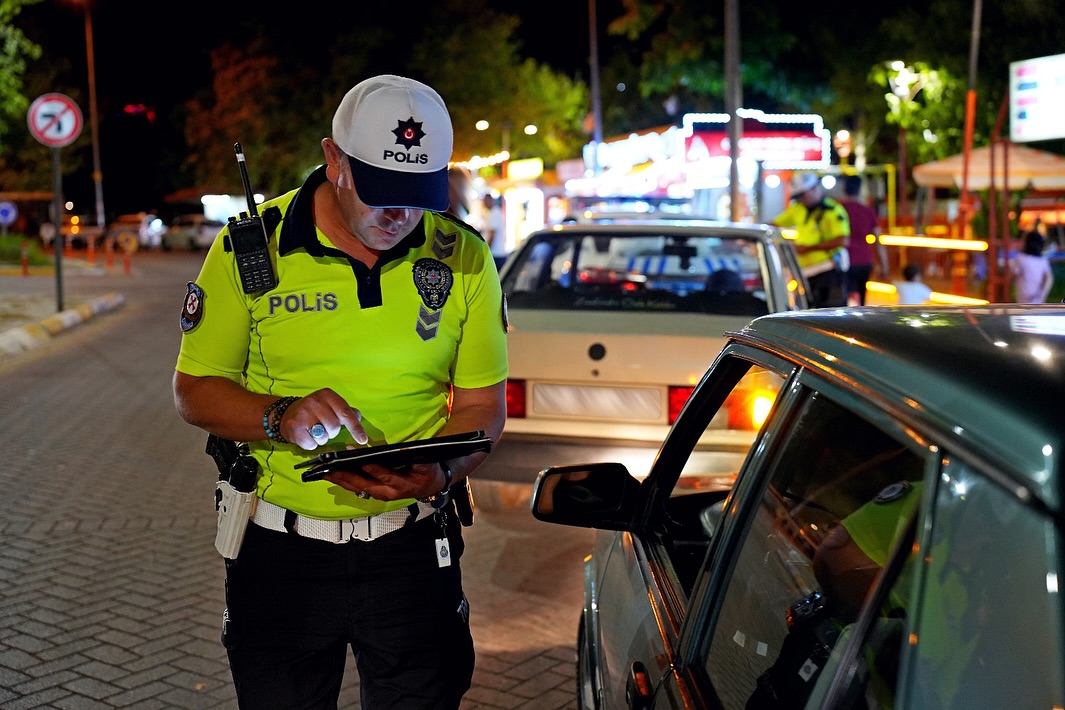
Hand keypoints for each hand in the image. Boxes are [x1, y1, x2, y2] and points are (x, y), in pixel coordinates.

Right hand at [280, 388, 367, 449]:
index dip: (355, 428)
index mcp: (327, 395)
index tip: (362, 439)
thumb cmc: (314, 411)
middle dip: (332, 432)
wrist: (287, 414)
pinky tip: (307, 435)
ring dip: (322, 439)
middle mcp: (314, 401)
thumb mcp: (330, 405)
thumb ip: (345, 411)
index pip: (345, 413)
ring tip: (314, 430)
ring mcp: (303, 414)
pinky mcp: (294, 427)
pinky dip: (311, 444)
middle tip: (323, 427)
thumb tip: (357, 416)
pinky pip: (311, 444)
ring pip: (323, 437)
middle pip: (335, 427)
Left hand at [320, 461, 444, 501]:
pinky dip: (344, 481)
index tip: (360, 460)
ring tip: (325, 472)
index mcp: (401, 484)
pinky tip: (333, 476)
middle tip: (331, 468)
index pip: (385, 475)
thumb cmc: (427, 471)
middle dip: (346, 476)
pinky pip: (357, 488)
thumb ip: (410, 457)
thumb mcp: (424, 463)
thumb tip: (396, 449)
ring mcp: (379, 494)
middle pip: (364, 484)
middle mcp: (387, 492)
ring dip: (340, 480)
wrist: (430, 485)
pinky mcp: (375, 493)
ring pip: (357, 488)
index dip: (373, 468)